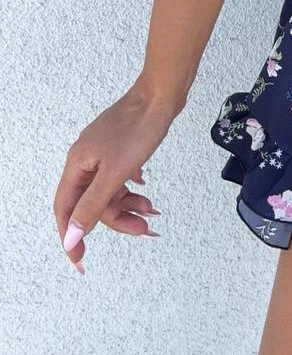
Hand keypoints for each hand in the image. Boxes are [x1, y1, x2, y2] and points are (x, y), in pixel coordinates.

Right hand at [53, 83, 178, 272]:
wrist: (162, 93)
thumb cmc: (139, 128)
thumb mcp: (115, 173)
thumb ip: (92, 205)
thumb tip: (70, 236)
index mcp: (77, 164)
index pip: (66, 209)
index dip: (72, 236)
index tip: (81, 261)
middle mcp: (85, 158)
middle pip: (92, 202)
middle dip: (117, 218)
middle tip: (145, 230)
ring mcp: (103, 151)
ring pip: (109, 190)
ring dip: (129, 204)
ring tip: (152, 210)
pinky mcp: (120, 146)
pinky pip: (119, 176)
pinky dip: (132, 187)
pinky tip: (145, 190)